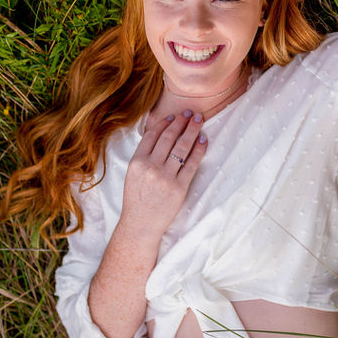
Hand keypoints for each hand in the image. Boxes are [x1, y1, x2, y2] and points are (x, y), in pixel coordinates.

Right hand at [118, 108, 207, 241]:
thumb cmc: (137, 199)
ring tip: (198, 120)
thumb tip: (159, 134)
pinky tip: (203, 140)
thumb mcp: (133, 174)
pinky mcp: (179, 187)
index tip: (174, 116)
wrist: (140, 225)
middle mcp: (150, 167)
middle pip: (169, 137)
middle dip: (181, 122)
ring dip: (192, 130)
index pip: (153, 135)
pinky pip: (192, 164)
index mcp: (137, 162)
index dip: (165, 123)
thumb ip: (144, 155)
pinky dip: (199, 150)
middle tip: (190, 113)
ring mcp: (165, 177)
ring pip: (182, 147)